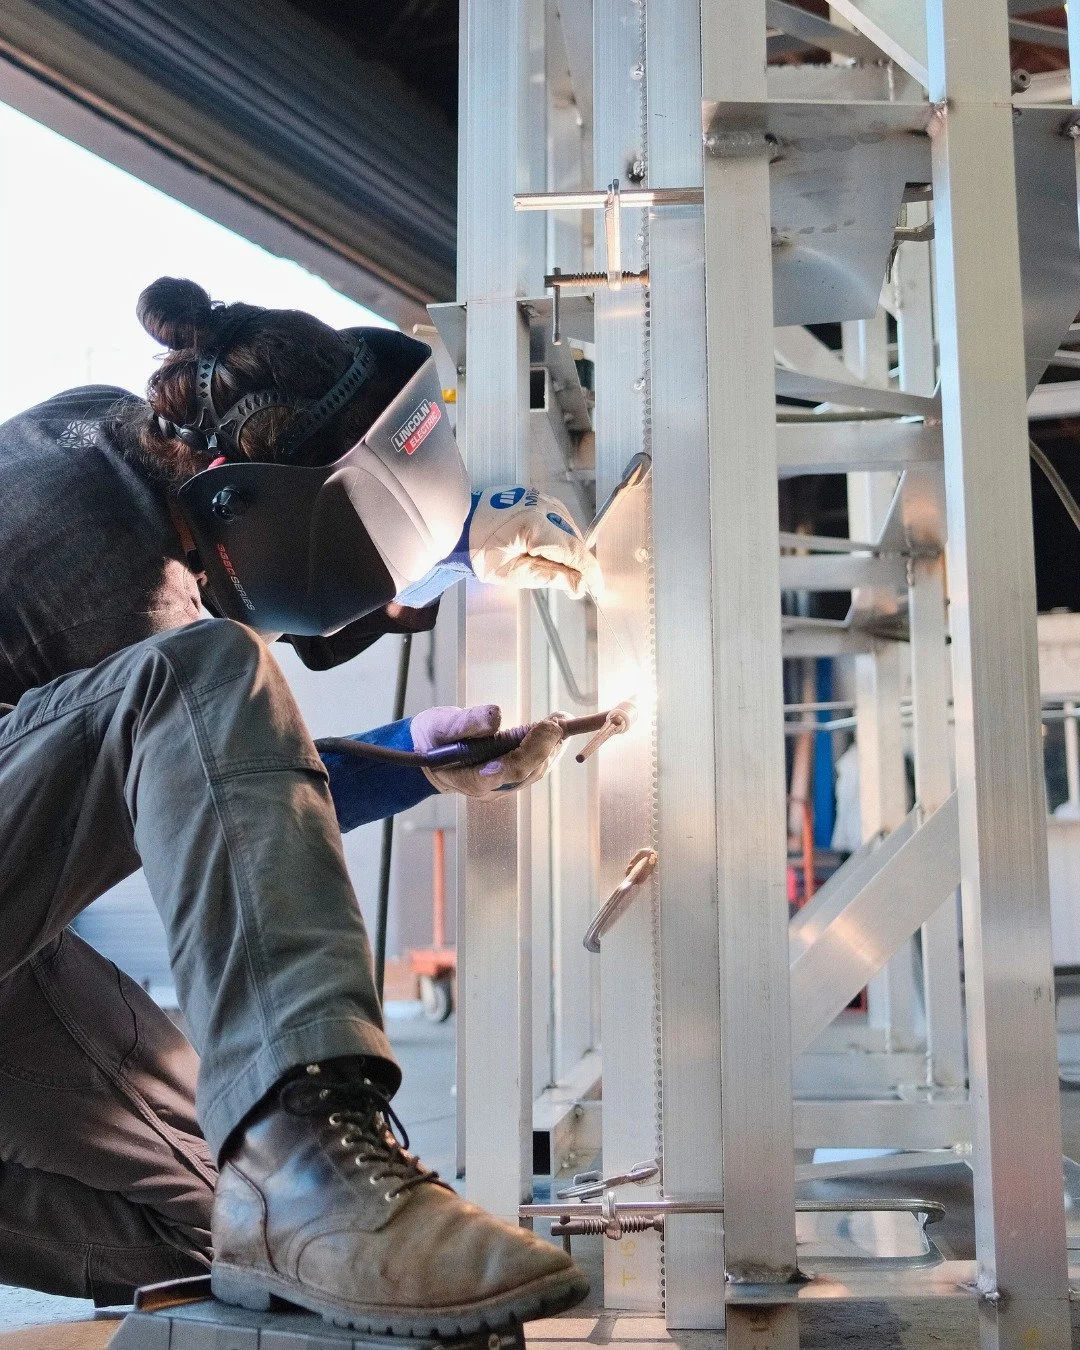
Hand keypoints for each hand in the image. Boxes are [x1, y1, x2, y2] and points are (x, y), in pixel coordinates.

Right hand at [411, 704, 564, 797]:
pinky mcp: (509, 776)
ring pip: (534, 770)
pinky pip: (533, 765)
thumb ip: (466, 723)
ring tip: (562, 720)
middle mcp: (490, 788)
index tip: (547, 726)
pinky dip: (547, 747)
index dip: (531, 751)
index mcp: (470, 779)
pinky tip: (555, 729)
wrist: (427, 753)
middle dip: (547, 745)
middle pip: (527, 771)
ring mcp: (502, 784)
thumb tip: (495, 715)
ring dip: (552, 746)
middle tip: (560, 719)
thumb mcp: (442, 725)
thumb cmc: (433, 739)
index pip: (507, 770)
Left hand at [468, 487, 600, 598]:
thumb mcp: (513, 573)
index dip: (590, 573)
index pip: (575, 552)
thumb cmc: (479, 551)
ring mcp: (541, 499)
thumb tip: (580, 585)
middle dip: (578, 563)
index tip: (596, 590)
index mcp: (537, 526)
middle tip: (574, 586)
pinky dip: (559, 536)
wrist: (458, 525)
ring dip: (568, 550)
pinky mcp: (538, 498)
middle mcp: (543, 507)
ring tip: (555, 568)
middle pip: (574, 540)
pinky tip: (548, 550)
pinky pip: (558, 519)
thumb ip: (550, 577)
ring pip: (569, 529)